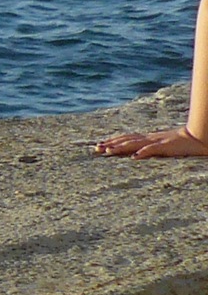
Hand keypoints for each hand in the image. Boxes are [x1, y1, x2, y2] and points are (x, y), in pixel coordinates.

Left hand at [93, 125, 207, 158]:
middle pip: (127, 140)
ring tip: (108, 151)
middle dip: (111, 144)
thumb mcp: (162, 145)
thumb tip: (136, 153)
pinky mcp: (167, 146)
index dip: (113, 141)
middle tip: (96, 148)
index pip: (127, 138)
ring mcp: (158, 141)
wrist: (199, 138)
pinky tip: (135, 157)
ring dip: (121, 147)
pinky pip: (153, 149)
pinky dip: (143, 152)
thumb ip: (150, 147)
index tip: (99, 145)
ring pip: (136, 143)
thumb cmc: (181, 143)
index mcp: (148, 138)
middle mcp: (150, 138)